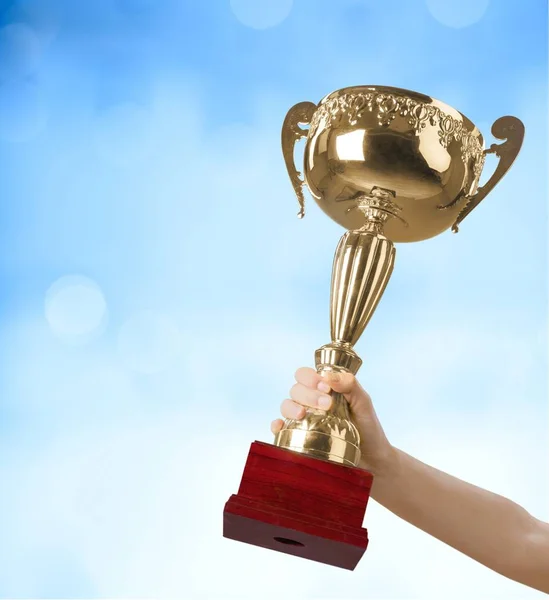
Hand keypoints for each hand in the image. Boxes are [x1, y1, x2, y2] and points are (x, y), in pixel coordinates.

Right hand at [271, 367, 395, 474]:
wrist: (372, 458)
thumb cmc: (367, 426)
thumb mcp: (363, 402)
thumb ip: (350, 385)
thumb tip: (328, 377)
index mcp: (322, 389)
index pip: (305, 375)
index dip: (310, 377)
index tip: (325, 387)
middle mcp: (310, 402)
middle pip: (296, 389)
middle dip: (308, 394)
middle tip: (326, 405)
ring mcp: (303, 420)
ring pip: (286, 405)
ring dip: (291, 407)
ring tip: (303, 415)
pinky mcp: (299, 438)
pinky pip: (280, 429)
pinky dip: (276, 425)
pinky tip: (281, 427)